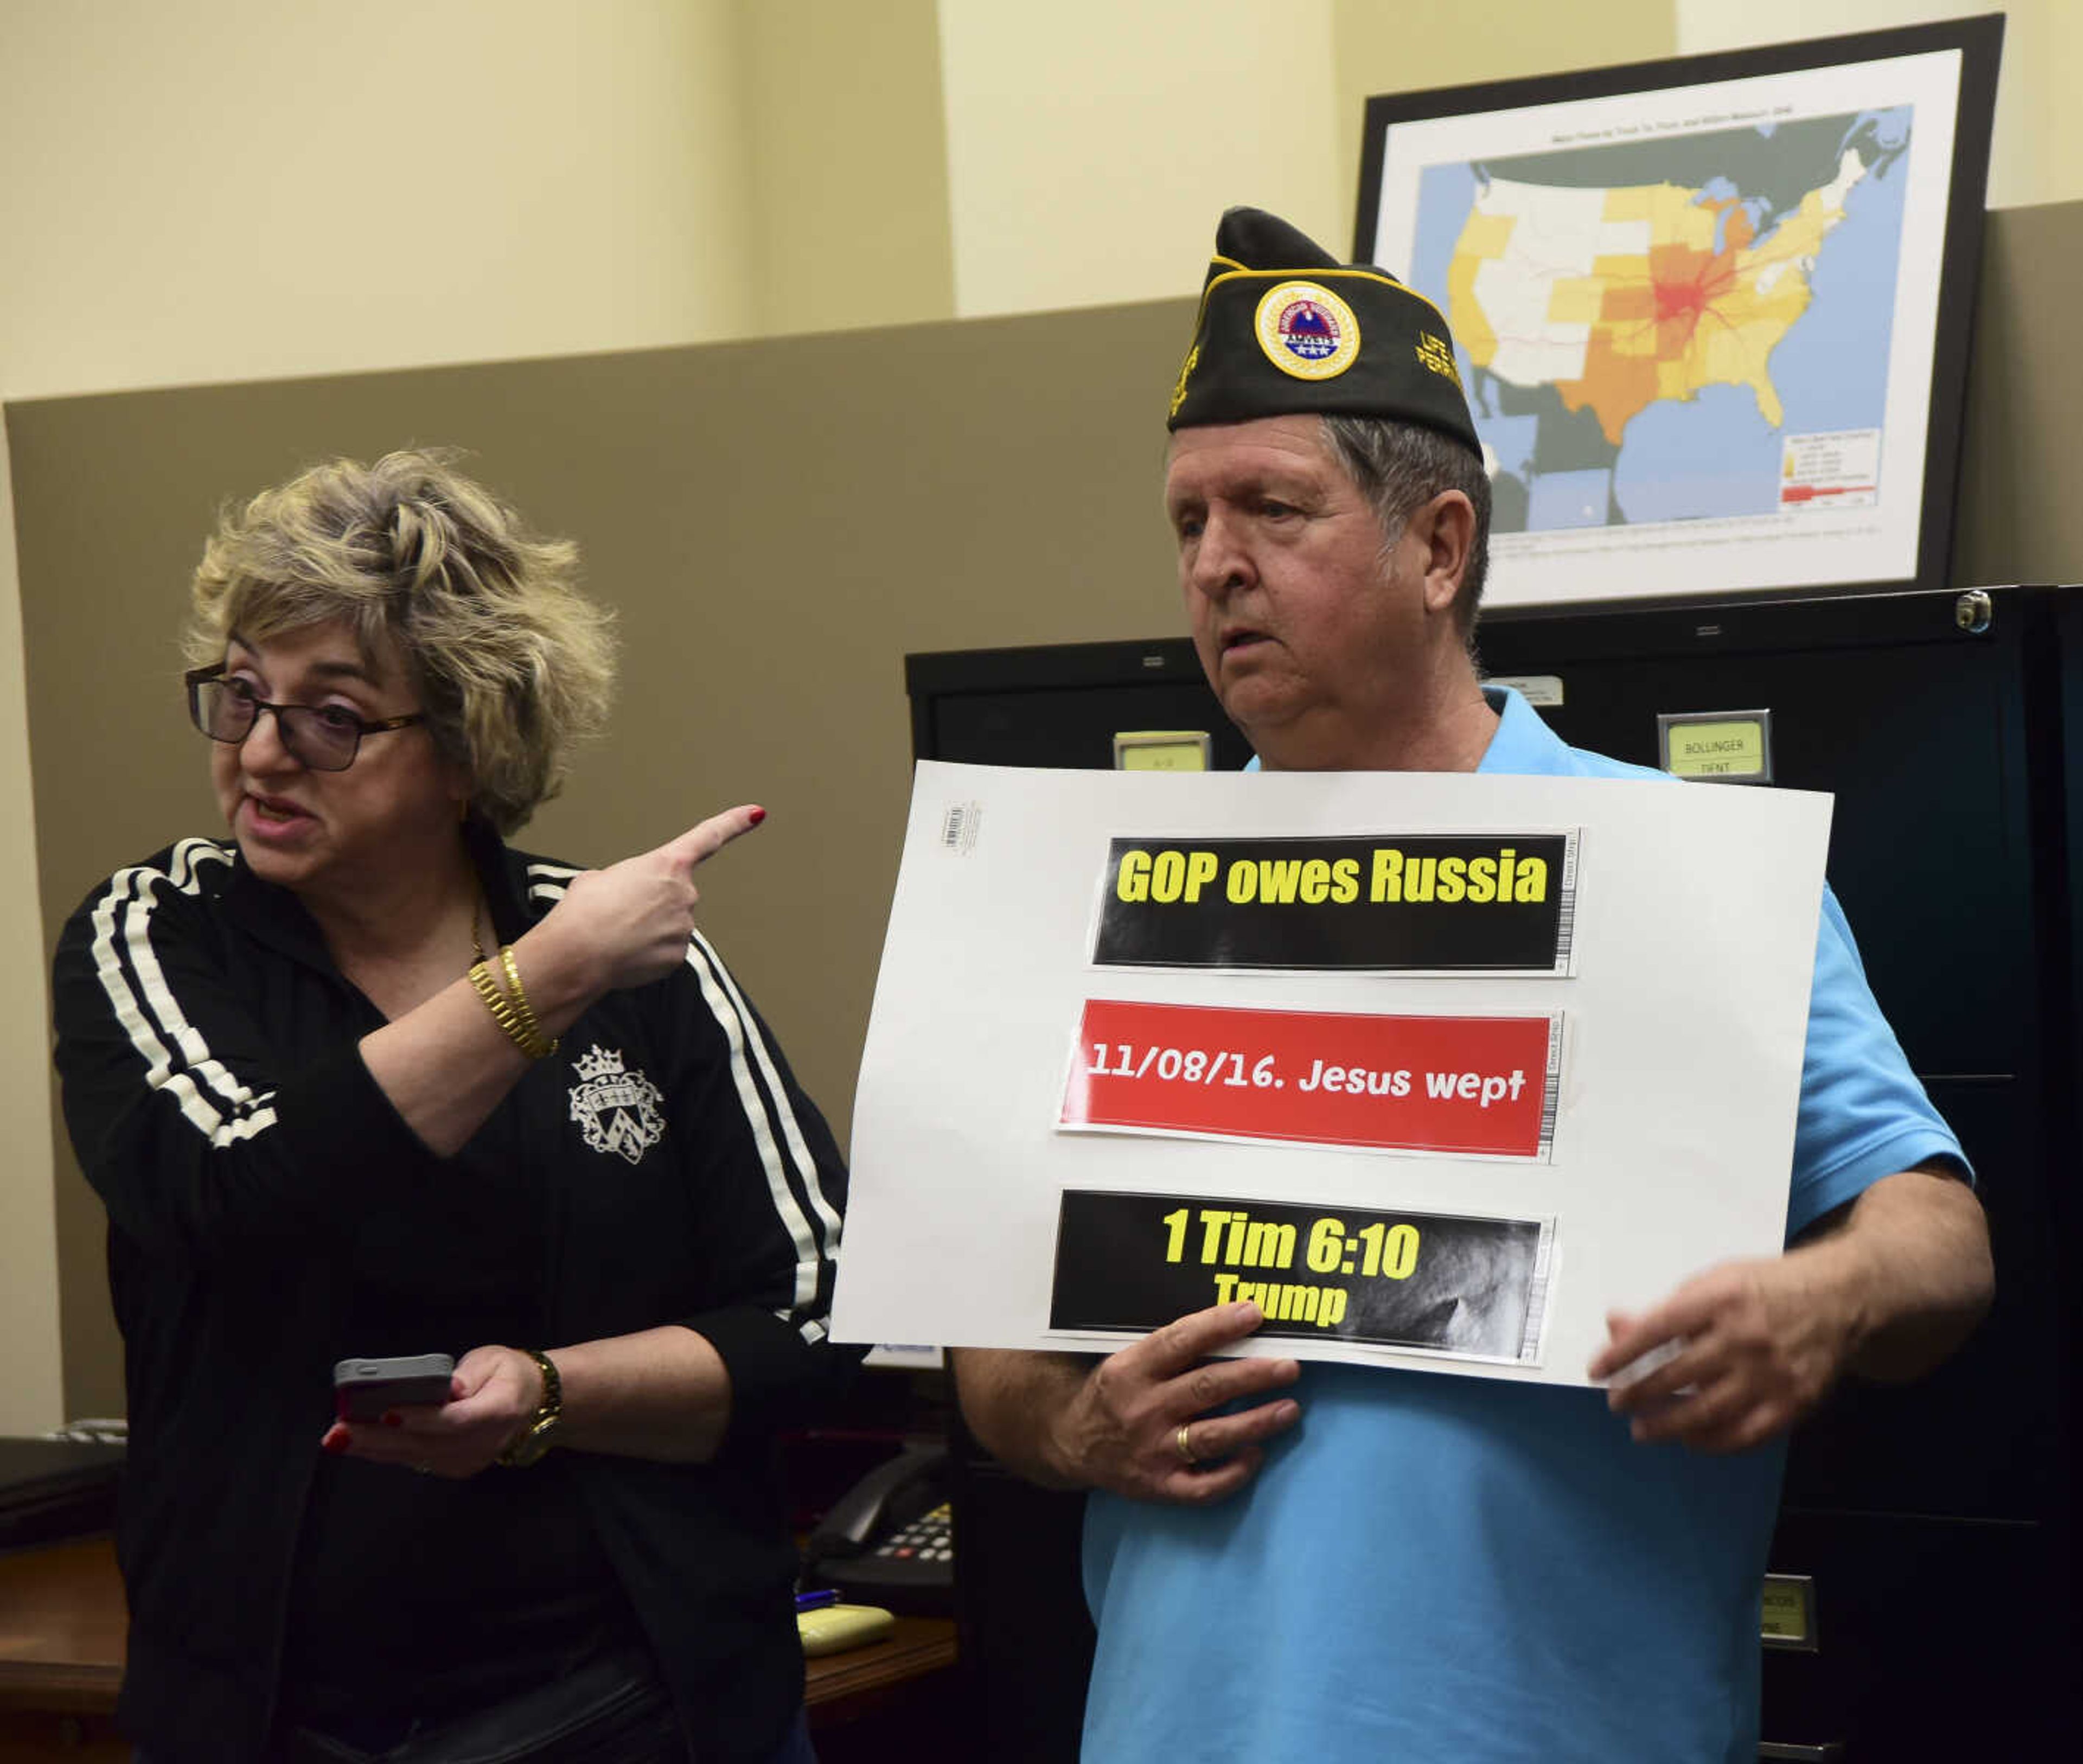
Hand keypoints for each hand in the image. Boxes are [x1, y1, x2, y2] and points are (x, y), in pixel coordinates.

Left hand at [318, 1345, 542, 1478]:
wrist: (532, 1403)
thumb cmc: (508, 1375)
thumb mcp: (494, 1360)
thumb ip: (471, 1374)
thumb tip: (450, 1388)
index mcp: (499, 1411)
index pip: (455, 1420)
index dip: (421, 1419)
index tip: (387, 1411)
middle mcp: (483, 1444)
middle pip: (426, 1444)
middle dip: (378, 1438)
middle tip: (339, 1431)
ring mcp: (468, 1461)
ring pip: (416, 1457)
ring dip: (373, 1449)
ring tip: (338, 1438)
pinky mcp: (455, 1467)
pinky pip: (417, 1461)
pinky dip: (386, 1453)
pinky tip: (359, 1444)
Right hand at [540, 805, 764, 995]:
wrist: (577, 954)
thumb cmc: (583, 911)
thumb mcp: (597, 878)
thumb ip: (624, 879)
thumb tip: (624, 895)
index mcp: (667, 864)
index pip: (708, 837)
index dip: (735, 822)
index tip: (757, 813)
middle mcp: (685, 893)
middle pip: (673, 895)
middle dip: (649, 902)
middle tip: (617, 912)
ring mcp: (685, 926)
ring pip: (667, 924)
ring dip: (646, 928)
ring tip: (615, 933)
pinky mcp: (679, 955)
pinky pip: (665, 949)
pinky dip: (646, 952)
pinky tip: (624, 953)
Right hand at [1049, 1302, 1301, 1503]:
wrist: (1070, 1442)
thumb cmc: (1113, 1391)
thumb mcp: (1128, 1359)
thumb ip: (1171, 1349)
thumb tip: (1232, 1326)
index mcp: (1131, 1369)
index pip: (1180, 1341)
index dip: (1219, 1325)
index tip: (1255, 1313)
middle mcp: (1142, 1409)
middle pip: (1206, 1388)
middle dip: (1253, 1375)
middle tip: (1289, 1366)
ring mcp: (1152, 1451)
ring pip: (1213, 1436)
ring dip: (1256, 1422)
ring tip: (1290, 1409)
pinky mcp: (1160, 1486)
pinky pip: (1204, 1486)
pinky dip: (1234, 1473)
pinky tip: (1258, 1454)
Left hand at [1587, 1254, 1858, 1453]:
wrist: (1840, 1299)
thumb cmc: (1764, 1288)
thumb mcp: (1713, 1282)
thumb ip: (1666, 1308)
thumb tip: (1614, 1326)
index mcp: (1719, 1299)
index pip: (1655, 1330)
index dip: (1621, 1354)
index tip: (1596, 1371)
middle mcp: (1744, 1337)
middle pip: (1675, 1376)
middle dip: (1637, 1394)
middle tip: (1616, 1402)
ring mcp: (1770, 1374)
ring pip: (1705, 1412)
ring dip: (1665, 1426)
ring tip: (1641, 1429)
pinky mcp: (1793, 1403)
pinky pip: (1743, 1435)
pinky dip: (1710, 1443)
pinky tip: (1689, 1441)